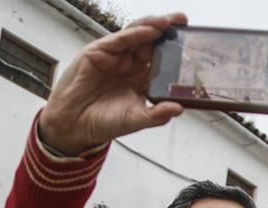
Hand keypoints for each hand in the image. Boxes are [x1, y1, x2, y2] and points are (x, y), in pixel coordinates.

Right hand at [38, 13, 187, 154]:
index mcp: (141, 77)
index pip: (161, 58)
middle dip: (167, 29)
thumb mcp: (136, 119)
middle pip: (151, 41)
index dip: (175, 49)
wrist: (74, 126)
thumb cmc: (103, 121)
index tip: (193, 43)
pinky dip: (135, 34)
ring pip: (136, 34)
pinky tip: (149, 31)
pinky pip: (119, 40)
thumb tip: (178, 108)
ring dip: (152, 26)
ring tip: (169, 22)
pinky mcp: (98, 53)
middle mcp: (129, 64)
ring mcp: (114, 57)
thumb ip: (157, 114)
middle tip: (183, 22)